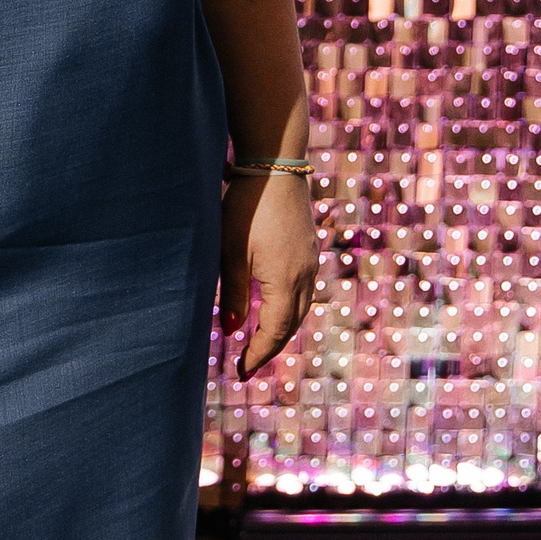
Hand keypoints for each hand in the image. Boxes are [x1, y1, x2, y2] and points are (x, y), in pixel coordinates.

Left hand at [221, 168, 318, 379]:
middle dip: (270, 348)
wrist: (275, 167)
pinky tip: (274, 310)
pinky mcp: (308, 250)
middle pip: (291, 325)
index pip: (275, 331)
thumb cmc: (247, 208)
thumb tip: (232, 330)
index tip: (241, 372)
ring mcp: (310, 262)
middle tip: (248, 366)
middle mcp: (304, 276)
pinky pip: (303, 291)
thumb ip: (234, 294)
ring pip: (300, 309)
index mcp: (285, 281)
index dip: (258, 354)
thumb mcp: (231, 253)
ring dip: (280, 330)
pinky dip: (288, 309)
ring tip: (259, 345)